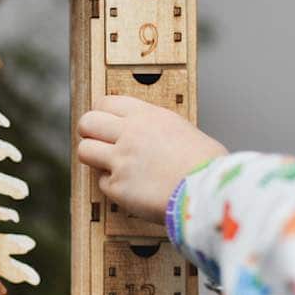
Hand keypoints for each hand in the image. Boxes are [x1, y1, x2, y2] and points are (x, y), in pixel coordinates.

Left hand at [77, 96, 226, 223]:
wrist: (209, 191)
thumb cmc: (206, 165)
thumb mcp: (183, 130)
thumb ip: (157, 129)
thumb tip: (150, 136)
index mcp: (147, 115)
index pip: (106, 102)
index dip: (101, 114)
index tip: (104, 123)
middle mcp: (129, 133)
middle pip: (87, 122)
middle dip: (89, 133)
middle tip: (97, 143)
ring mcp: (120, 160)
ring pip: (85, 150)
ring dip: (93, 158)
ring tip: (108, 166)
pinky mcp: (117, 187)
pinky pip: (102, 182)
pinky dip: (113, 186)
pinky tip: (131, 188)